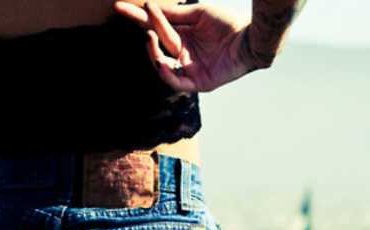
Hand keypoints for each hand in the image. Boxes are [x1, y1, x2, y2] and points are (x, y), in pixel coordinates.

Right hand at [113, 1, 266, 92]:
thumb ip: (175, 15)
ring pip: (163, 64)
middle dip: (145, 29)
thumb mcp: (198, 13)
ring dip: (153, 52)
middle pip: (158, 43)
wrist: (250, 38)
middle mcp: (185, 52)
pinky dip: (165, 73)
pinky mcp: (199, 82)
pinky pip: (176, 82)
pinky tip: (159, 60)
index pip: (156, 26)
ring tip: (149, 35)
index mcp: (184, 35)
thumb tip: (150, 9)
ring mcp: (191, 68)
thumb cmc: (229, 22)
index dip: (138, 17)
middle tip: (136, 15)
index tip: (119, 7)